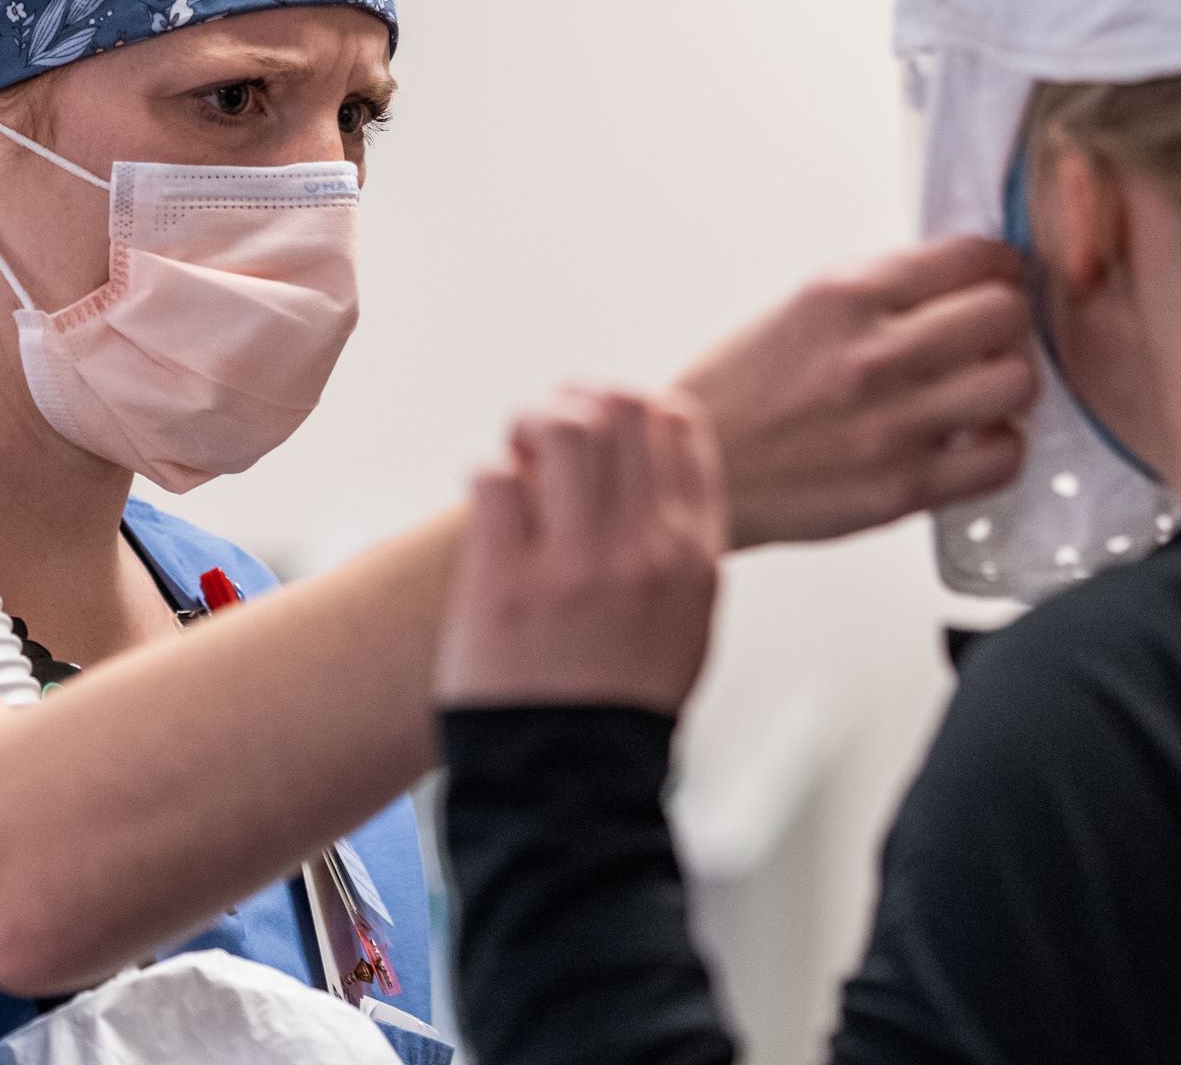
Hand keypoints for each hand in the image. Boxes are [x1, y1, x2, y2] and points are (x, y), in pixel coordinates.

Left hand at [434, 389, 726, 714]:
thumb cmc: (621, 705)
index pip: (681, 424)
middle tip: (555, 426)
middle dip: (584, 398)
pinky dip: (488, 470)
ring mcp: (573, 564)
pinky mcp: (504, 581)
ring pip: (562, 425)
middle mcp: (642, 549)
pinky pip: (494, 476)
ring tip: (520, 450)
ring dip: (532, 420)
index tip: (609, 425)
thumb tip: (655, 464)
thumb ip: (682, 541)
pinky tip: (489, 495)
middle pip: (623, 408)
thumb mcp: (688, 622)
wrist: (569, 783)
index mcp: (692, 555)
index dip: (636, 405)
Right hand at [674, 238, 1035, 547]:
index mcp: (844, 295)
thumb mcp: (798, 310)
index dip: (998, 265)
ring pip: (1016, 382)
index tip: (998, 277)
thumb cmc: (734, 397)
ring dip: (1007, 384)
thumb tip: (957, 284)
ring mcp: (891, 423)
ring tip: (982, 391)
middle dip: (1007, 321)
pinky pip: (1000, 458)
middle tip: (991, 336)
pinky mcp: (900, 487)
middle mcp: (873, 353)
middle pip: (1006, 312)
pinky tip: (970, 442)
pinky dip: (998, 448)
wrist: (694, 471)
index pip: (973, 255)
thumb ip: (879, 295)